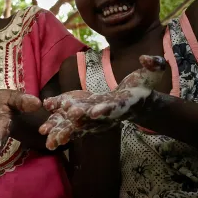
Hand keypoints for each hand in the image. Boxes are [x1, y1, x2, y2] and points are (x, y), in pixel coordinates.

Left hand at [39, 55, 166, 148]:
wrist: (136, 100)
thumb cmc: (144, 85)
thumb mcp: (152, 73)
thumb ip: (153, 65)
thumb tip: (147, 58)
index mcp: (122, 104)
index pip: (113, 108)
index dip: (105, 110)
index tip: (95, 112)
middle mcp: (106, 113)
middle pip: (92, 120)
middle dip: (80, 122)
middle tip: (68, 125)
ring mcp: (94, 115)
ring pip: (78, 124)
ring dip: (64, 130)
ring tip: (49, 139)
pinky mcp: (85, 112)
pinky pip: (70, 119)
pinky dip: (58, 122)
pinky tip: (43, 125)